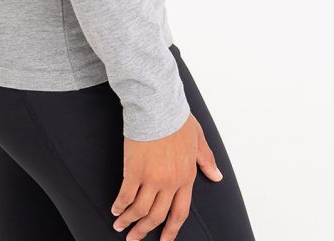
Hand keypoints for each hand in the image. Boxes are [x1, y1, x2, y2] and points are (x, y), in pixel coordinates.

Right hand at [110, 112, 223, 240]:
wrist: (158, 106)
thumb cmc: (177, 118)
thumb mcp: (198, 139)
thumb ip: (206, 160)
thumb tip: (217, 176)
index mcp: (186, 177)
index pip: (179, 213)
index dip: (171, 231)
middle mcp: (170, 183)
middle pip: (157, 216)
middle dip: (144, 230)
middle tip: (134, 239)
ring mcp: (151, 179)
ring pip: (140, 210)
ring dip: (129, 221)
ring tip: (120, 227)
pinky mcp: (134, 170)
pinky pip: (126, 195)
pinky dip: (120, 205)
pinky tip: (115, 209)